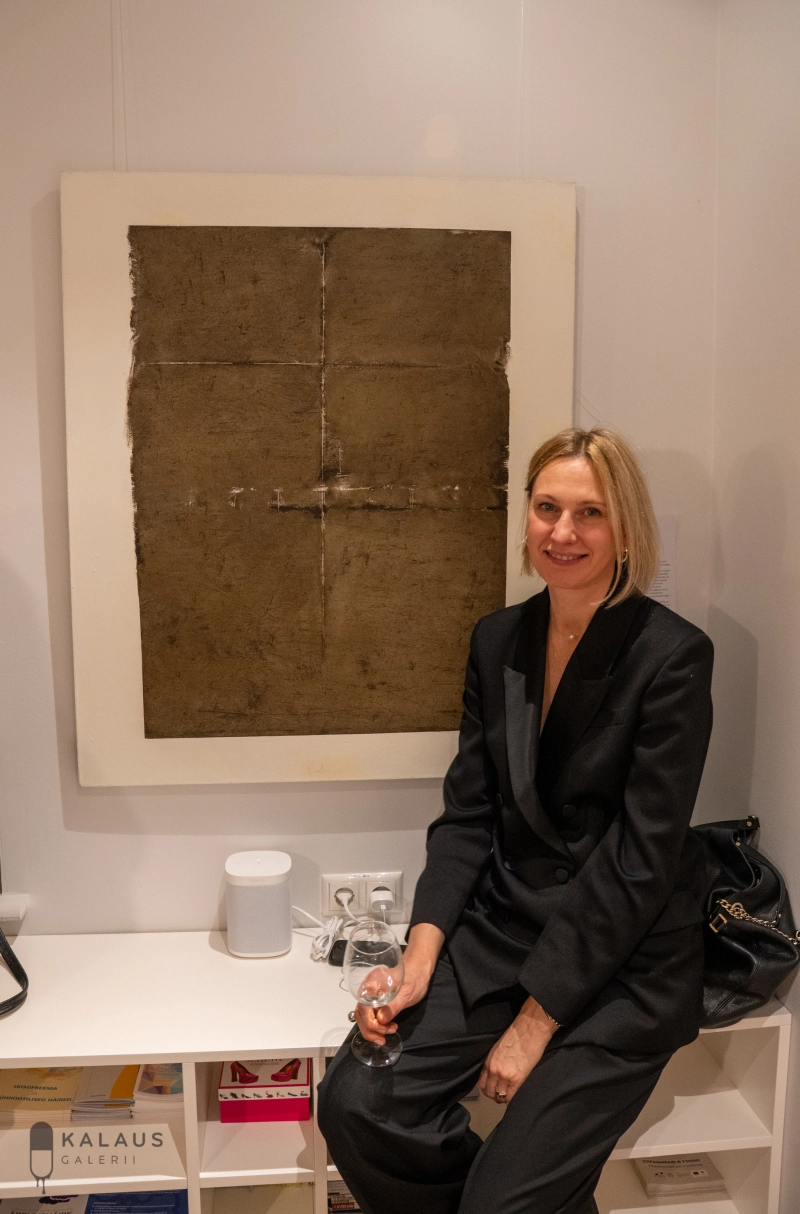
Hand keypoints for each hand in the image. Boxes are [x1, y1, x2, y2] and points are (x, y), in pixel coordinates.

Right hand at [355, 923, 443, 1044]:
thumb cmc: (415, 977)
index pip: (363, 1008)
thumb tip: (379, 1020)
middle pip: (360, 1014)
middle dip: (370, 1030)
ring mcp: (371, 995)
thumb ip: (393, 1006)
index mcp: (371, 984)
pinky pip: (370, 1014)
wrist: (420, 968)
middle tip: (384, 1038)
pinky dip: (376, 1025)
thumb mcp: (407, 993)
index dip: (371, 1023)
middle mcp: (367, 989)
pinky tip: (387, 1027)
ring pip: (363, 1016)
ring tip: (388, 1032)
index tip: (385, 1031)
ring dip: (373, 1029)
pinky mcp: (377, 1000)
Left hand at [479, 998, 557, 1103]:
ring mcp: (505, 1076)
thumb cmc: (516, 1036)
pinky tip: (515, 1097)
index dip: (487, 1090)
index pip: (482, 1083)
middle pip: (489, 1092)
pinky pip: (511, 1097)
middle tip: (501, 1096)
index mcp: (489, 1061)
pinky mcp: (518, 1079)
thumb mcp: (498, 1049)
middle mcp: (494, 1070)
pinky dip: (512, 1100)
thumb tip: (496, 1074)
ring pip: (499, 1096)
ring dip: (503, 1098)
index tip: (492, 1091)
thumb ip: (495, 1062)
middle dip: (494, 1096)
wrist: (530, 1029)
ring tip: (508, 1096)